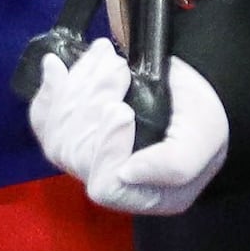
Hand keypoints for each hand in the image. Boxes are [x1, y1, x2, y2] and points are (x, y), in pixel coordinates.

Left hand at [28, 38, 228, 215]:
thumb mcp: (205, 137)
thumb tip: (127, 172)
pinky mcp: (70, 135)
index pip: (106, 186)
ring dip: (76, 88)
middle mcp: (110, 182)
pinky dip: (48, 92)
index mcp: (145, 195)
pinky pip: (44, 122)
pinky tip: (55, 68)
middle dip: (93, 102)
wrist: (185, 91)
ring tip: (103, 55)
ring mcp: (86, 159)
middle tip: (118, 66)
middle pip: (77, 154)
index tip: (122, 108)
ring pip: (58, 134)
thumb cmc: (200, 117)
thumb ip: (175, 164)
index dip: (106, 149)